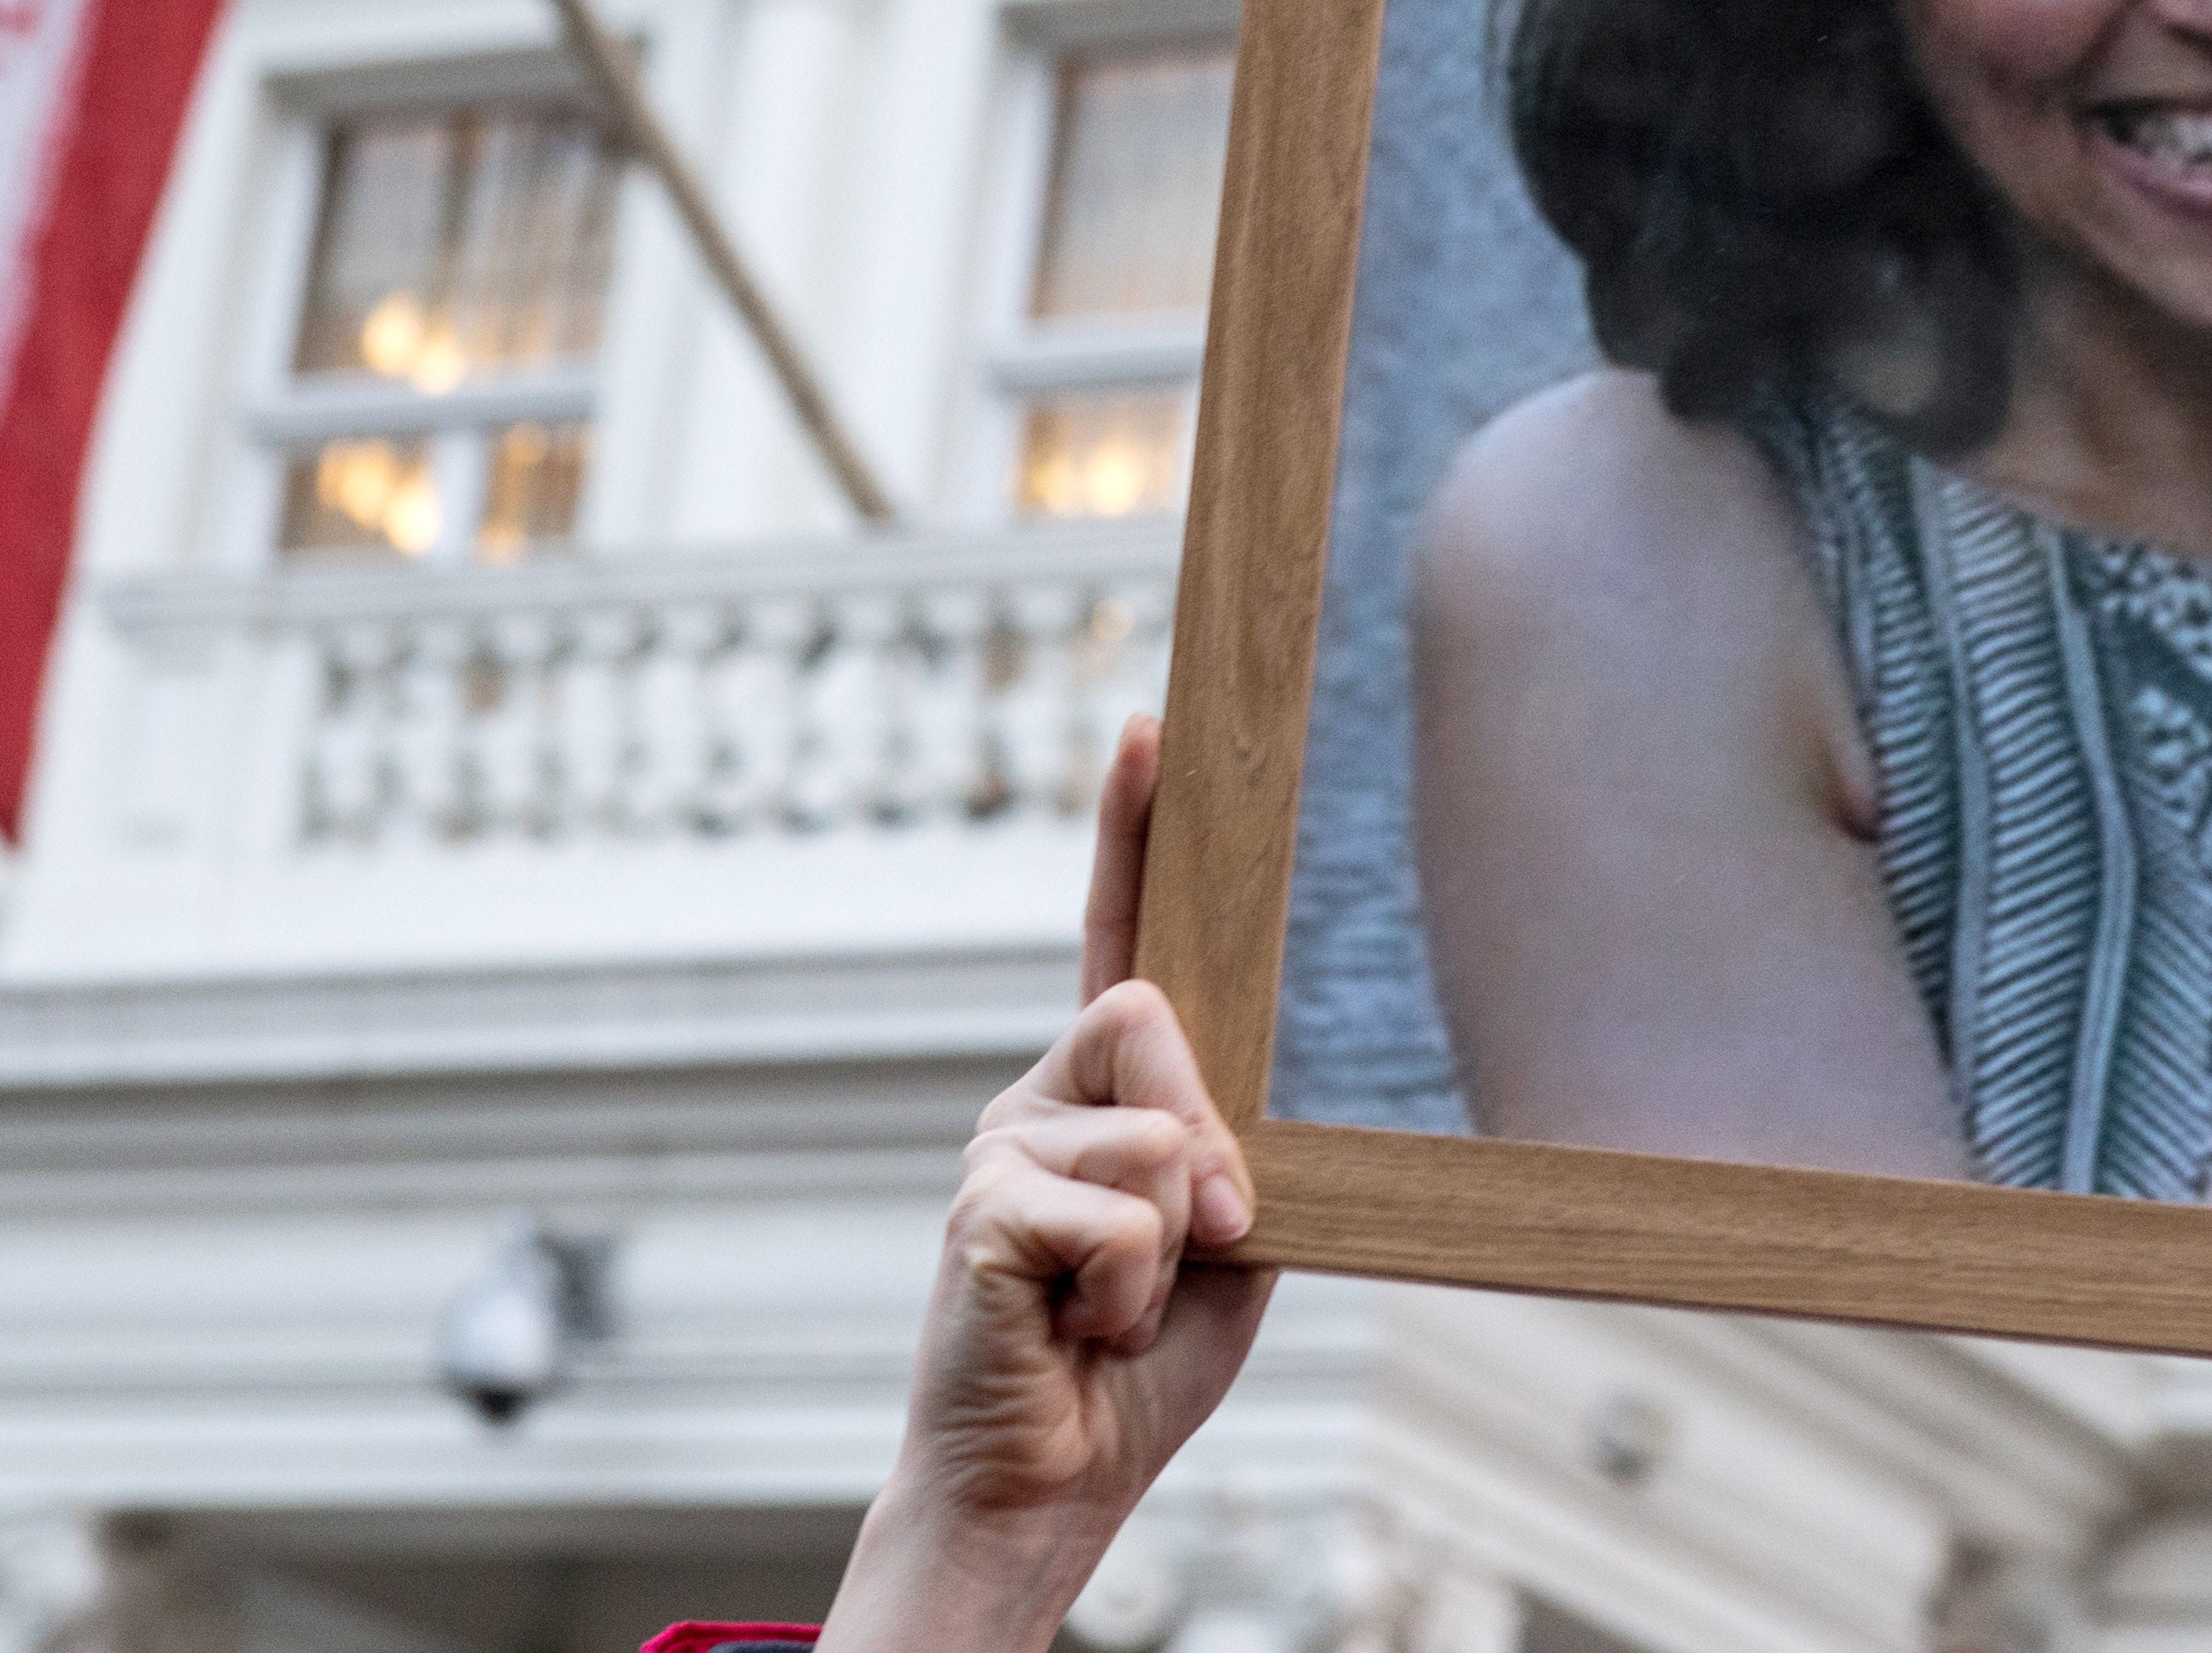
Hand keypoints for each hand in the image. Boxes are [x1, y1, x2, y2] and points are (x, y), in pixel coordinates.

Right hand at [825, 719, 1275, 1652]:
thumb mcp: (1229, 1242)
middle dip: (1210, 1140)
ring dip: (1174, 1249)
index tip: (1150, 728)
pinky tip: (1078, 1330)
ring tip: (1118, 1308)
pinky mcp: (979, 1212)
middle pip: (1154, 1018)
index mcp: (1104, 1092)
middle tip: (1207, 1240)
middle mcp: (1040, 1097)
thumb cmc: (1140, 1363)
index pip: (1118, 935)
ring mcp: (999, 1146)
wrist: (1050, 1483)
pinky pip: (1115, 1218)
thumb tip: (1208, 1143)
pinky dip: (1128, 1293)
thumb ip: (1232, 1158)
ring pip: (1151, 1137)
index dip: (1131, 830)